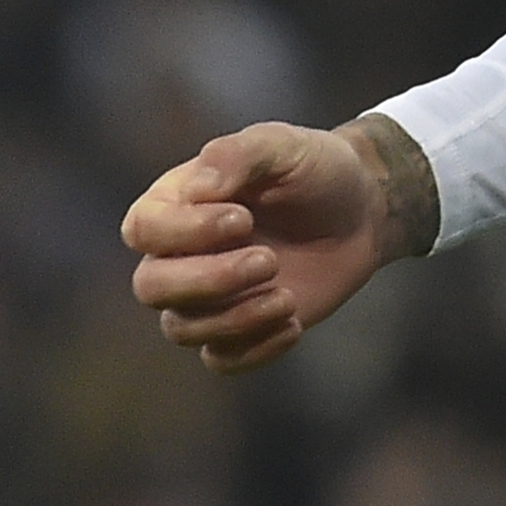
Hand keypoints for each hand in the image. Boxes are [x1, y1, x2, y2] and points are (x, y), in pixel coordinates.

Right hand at [121, 115, 432, 373]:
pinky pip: (221, 360)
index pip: (143, 229)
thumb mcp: (282, 146)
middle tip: (269, 260)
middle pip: (151, 287)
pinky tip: (294, 323)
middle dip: (209, 280)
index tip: (244, 218)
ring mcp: (206, 296)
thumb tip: (197, 187)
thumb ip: (238, 154)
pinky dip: (255, 350)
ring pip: (182, 329)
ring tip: (286, 296)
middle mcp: (178, 254)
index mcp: (176, 202)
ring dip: (234, 318)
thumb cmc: (315, 168)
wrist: (361, 209)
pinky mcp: (238, 328)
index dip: (186, 232)